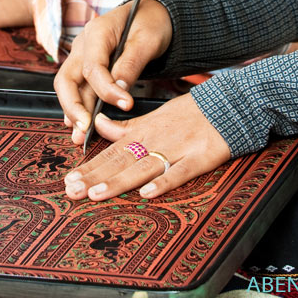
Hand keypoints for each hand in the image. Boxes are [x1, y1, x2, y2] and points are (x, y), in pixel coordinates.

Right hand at [54, 0, 172, 143]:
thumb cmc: (151, 22)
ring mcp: (82, 55)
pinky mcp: (87, 66)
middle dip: (73, 106)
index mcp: (97, 32)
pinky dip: (78, 106)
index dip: (107, 90)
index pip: (93, 68)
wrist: (153, 15)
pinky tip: (78, 125)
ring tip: (79, 136)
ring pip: (69, 86)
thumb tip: (120, 91)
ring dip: (73, 111)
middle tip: (85, 129)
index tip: (126, 105)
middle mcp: (83, 44)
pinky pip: (77, 88)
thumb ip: (131, 64)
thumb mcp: (147, 40)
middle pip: (67, 78)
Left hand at [63, 94, 230, 200]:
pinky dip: (164, 182)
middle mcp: (155, 140)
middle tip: (71, 191)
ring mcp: (177, 149)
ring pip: (143, 167)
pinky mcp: (200, 157)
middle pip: (120, 161)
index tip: (68, 179)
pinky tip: (148, 194)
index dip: (90, 166)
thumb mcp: (154, 115)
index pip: (111, 151)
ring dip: (119, 181)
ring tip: (96, 194)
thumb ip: (126, 126)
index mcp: (144, 132)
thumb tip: (99, 125)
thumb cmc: (190, 112)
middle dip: (95, 177)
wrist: (229, 103)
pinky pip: (180, 171)